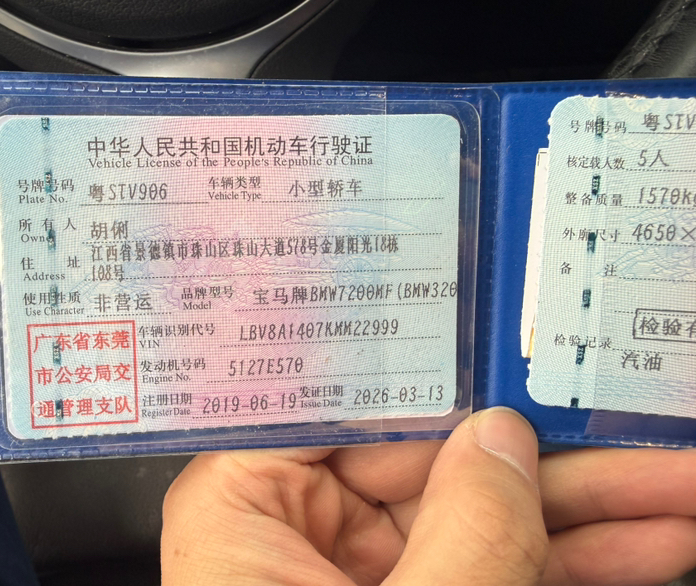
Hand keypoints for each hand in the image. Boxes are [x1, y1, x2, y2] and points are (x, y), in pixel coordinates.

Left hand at [162, 407, 695, 584]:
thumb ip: (461, 533)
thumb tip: (504, 442)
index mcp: (247, 503)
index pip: (342, 404)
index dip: (431, 367)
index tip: (507, 338)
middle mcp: (297, 525)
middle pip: (434, 457)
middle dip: (550, 451)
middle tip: (638, 432)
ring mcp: (360, 571)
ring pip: (479, 512)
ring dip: (586, 508)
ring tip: (675, 485)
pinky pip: (490, 563)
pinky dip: (569, 559)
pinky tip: (647, 543)